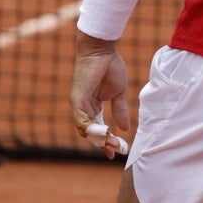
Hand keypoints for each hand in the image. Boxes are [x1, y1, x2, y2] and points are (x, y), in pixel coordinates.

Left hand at [69, 32, 129, 158]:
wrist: (102, 51)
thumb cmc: (110, 67)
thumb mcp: (119, 93)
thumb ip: (120, 110)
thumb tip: (126, 128)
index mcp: (93, 106)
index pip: (98, 128)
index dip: (106, 140)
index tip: (116, 151)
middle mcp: (83, 108)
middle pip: (91, 132)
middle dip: (103, 143)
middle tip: (115, 151)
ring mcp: (79, 105)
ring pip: (85, 129)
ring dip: (99, 138)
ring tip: (113, 145)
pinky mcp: (77, 100)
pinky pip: (81, 120)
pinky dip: (91, 129)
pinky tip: (104, 133)